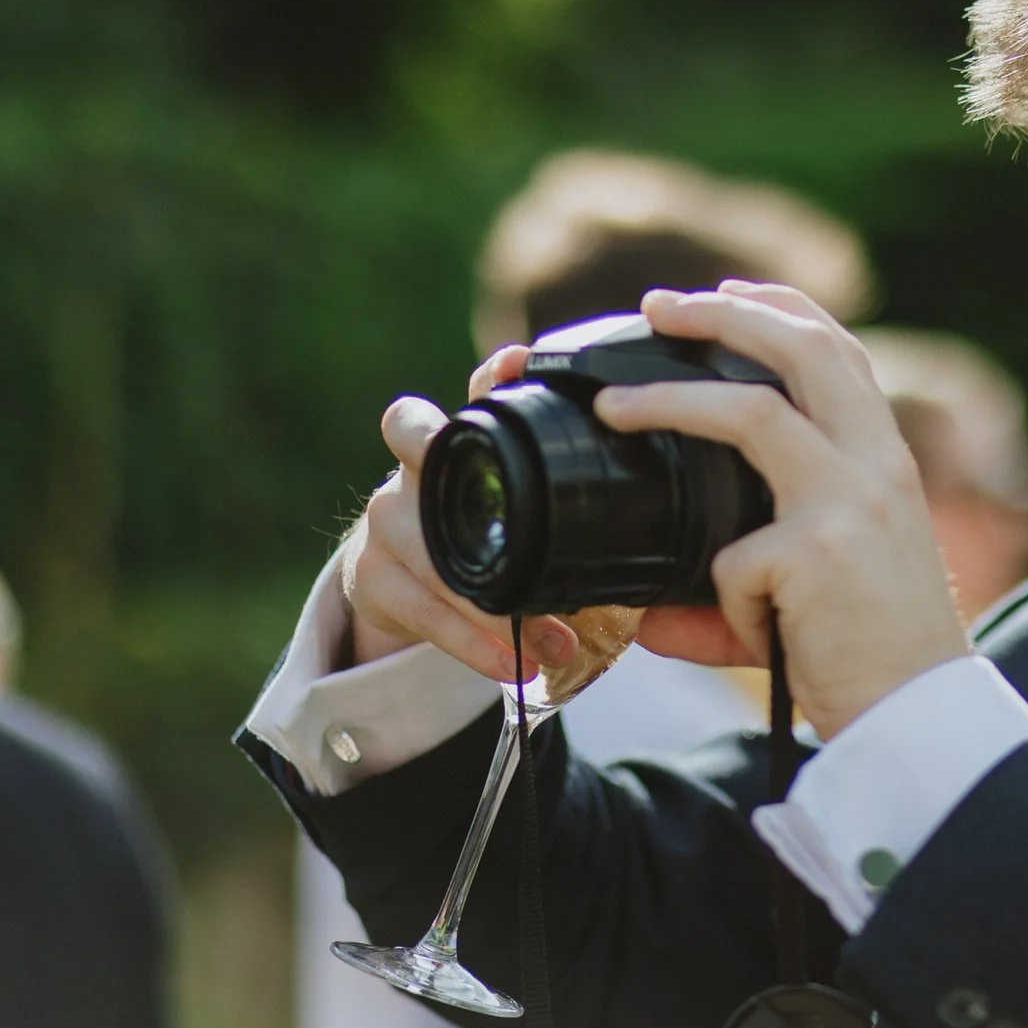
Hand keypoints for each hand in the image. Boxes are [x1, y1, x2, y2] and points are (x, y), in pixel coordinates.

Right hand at [338, 345, 580, 681]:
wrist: (406, 590)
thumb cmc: (484, 543)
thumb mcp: (520, 519)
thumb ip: (569, 514)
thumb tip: (655, 538)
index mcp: (466, 445)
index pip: (476, 394)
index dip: (493, 376)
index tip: (519, 363)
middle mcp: (416, 466)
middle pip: (408, 431)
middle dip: (431, 439)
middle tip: (485, 479)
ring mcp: (387, 518)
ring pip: (423, 542)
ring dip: (489, 600)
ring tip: (552, 641)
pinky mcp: (372, 576)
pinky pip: (420, 608)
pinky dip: (470, 641)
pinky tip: (511, 664)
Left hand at [601, 283, 971, 737]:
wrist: (920, 718)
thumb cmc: (876, 655)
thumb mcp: (828, 585)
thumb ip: (750, 570)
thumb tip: (643, 602)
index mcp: (887, 462)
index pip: (841, 352)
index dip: (785, 308)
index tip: (730, 291)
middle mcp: (876, 466)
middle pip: (803, 349)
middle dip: (725, 314)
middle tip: (658, 305)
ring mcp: (848, 504)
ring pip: (751, 414)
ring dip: (670, 400)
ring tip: (613, 406)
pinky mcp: (814, 554)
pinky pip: (728, 562)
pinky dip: (727, 604)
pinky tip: (761, 636)